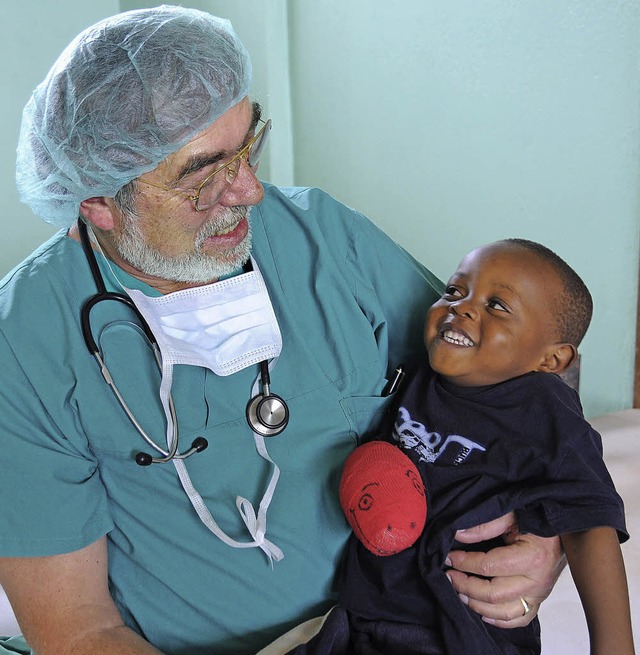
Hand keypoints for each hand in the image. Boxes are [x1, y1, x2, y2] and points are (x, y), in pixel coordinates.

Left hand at [446, 512, 565, 627]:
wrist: (565, 530)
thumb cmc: (538, 518)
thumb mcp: (512, 514)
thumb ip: (485, 525)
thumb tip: (459, 534)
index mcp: (531, 558)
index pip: (489, 566)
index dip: (465, 563)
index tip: (448, 557)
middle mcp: (536, 581)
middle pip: (494, 594)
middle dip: (466, 586)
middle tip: (449, 576)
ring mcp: (539, 594)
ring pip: (504, 612)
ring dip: (478, 605)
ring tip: (460, 593)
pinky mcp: (539, 600)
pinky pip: (519, 619)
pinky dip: (499, 620)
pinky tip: (483, 612)